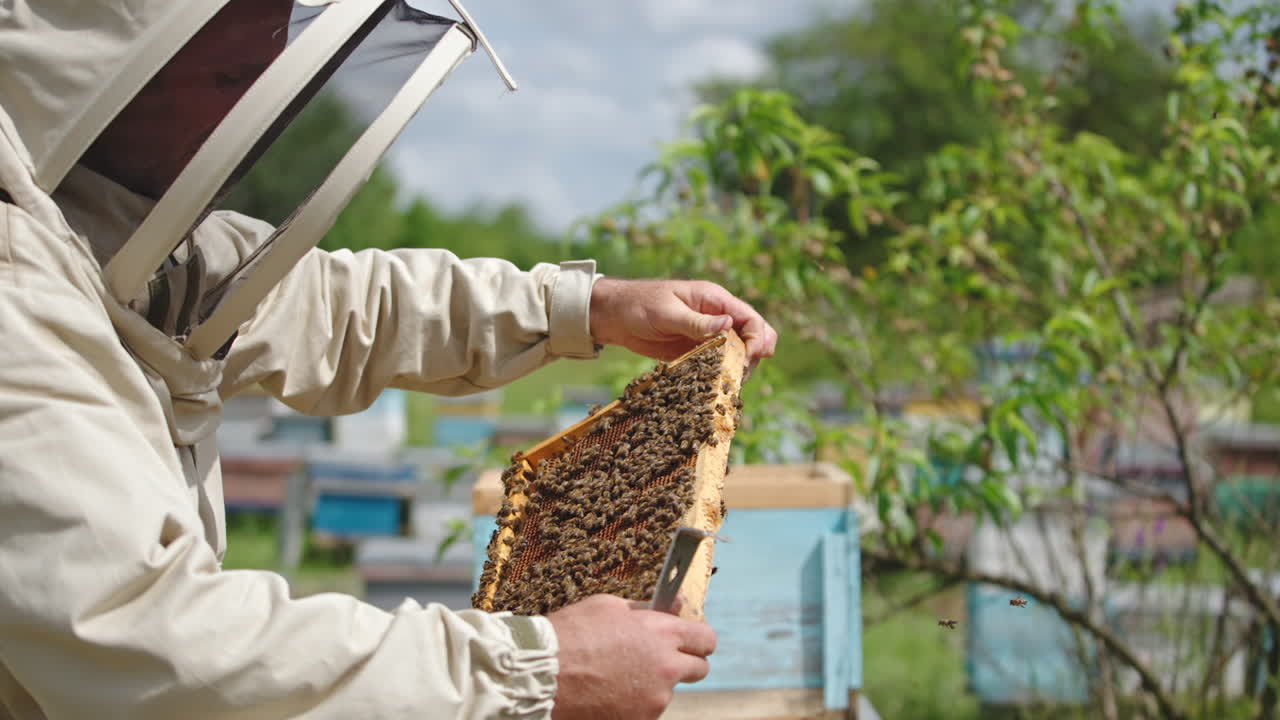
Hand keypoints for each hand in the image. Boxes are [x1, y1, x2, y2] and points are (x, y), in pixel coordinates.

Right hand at [548, 594, 716, 719]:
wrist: (542, 674)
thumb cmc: (571, 633)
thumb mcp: (609, 606)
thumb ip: (645, 609)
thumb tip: (671, 608)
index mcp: (662, 633)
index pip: (706, 638)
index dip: (699, 638)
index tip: (691, 640)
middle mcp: (666, 668)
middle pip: (699, 669)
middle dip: (685, 663)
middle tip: (661, 660)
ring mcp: (654, 699)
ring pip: (668, 691)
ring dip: (653, 684)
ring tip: (617, 676)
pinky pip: (646, 710)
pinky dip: (634, 704)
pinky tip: (608, 692)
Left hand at [589, 278, 777, 369]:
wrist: (614, 316)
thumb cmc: (639, 304)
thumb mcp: (667, 313)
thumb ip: (697, 321)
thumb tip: (729, 325)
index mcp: (714, 299)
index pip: (750, 318)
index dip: (756, 339)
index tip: (748, 359)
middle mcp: (717, 316)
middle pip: (752, 337)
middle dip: (752, 356)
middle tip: (739, 375)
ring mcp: (708, 335)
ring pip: (738, 353)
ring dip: (737, 368)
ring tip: (727, 385)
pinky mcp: (697, 351)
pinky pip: (717, 364)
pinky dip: (720, 375)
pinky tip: (715, 387)